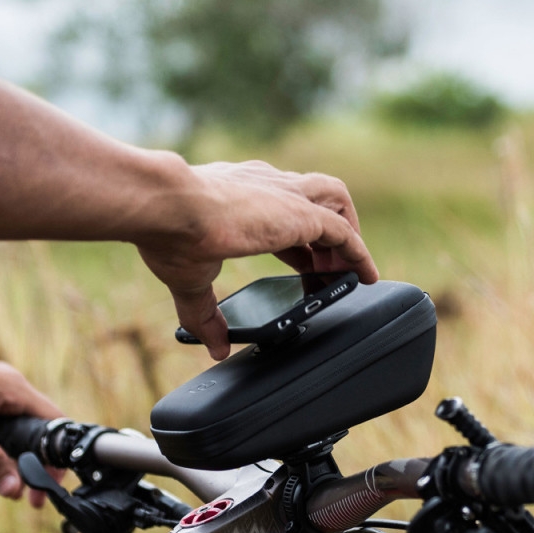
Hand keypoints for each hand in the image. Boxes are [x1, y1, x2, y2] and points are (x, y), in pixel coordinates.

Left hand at [0, 340, 63, 505]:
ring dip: (19, 452)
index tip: (50, 483)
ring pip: (19, 424)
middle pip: (39, 425)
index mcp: (14, 388)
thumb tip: (13, 490)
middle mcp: (11, 386)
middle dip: (38, 461)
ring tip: (13, 481)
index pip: (54, 421)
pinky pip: (2, 420)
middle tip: (31, 494)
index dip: (56, 454)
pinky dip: (3, 442)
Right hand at [137, 160, 378, 359]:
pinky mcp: (302, 214)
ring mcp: (287, 197)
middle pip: (313, 200)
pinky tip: (365, 276)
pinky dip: (358, 254)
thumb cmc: (168, 232)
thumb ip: (204, 315)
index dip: (296, 240)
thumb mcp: (189, 279)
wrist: (168, 206)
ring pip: (335, 203)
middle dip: (324, 235)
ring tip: (350, 272)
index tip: (303, 264)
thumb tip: (211, 346)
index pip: (280, 210)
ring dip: (346, 236)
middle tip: (326, 271)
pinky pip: (344, 234)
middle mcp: (267, 186)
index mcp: (240, 192)